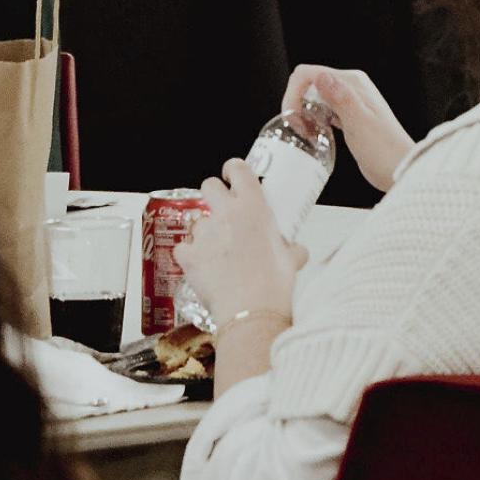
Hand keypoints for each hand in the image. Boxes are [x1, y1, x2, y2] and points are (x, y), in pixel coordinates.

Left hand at [174, 158, 305, 325]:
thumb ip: (292, 249)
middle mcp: (226, 213)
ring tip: (215, 250)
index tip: (232, 176)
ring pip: (196, 220)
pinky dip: (189, 255)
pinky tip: (199, 266)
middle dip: (213, 195)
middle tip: (222, 211)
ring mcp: (205, 233)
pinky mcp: (189, 255)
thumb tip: (297, 252)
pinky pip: (183, 247)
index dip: (233, 170)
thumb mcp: (292, 259)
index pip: (238, 168)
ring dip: (204, 231)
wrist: (251, 310)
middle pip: (209, 185)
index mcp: (253, 205)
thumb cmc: (275, 283)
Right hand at [283, 64, 415, 192]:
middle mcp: (350, 87)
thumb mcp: (359, 124)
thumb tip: (322, 76)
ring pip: (314, 97)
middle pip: (309, 83)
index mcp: (352, 82)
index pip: (310, 73)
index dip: (294, 93)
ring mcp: (349, 101)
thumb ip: (342, 99)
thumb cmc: (384, 151)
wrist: (400, 169)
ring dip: (303, 113)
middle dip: (297, 104)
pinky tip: (316, 134)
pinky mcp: (348, 116)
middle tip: (299, 129)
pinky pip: (322, 110)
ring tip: (308, 133)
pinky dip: (313, 120)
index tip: (293, 117)